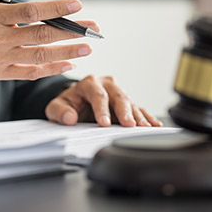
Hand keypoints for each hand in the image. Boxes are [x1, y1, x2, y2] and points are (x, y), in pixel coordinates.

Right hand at [0, 0, 95, 93]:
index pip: (31, 11)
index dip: (56, 8)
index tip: (77, 5)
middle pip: (41, 34)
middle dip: (71, 31)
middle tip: (93, 28)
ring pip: (39, 56)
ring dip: (67, 52)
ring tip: (87, 47)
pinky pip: (29, 73)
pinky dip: (50, 69)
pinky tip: (67, 64)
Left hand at [45, 75, 162, 126]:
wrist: (76, 103)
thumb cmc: (68, 104)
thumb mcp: (56, 107)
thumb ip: (60, 111)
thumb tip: (69, 118)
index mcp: (90, 83)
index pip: (98, 95)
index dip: (102, 110)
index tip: (104, 123)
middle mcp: (107, 85)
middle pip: (119, 97)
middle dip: (125, 112)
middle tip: (129, 125)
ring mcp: (119, 93)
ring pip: (131, 103)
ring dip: (138, 116)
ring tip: (144, 128)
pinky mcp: (127, 103)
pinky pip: (139, 109)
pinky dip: (147, 117)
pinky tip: (154, 125)